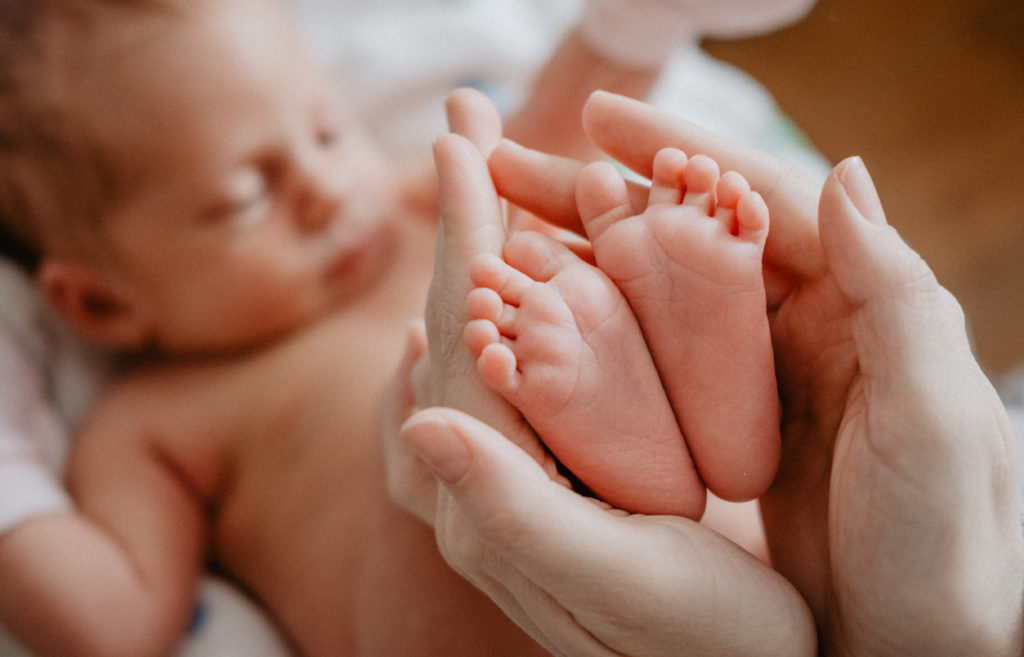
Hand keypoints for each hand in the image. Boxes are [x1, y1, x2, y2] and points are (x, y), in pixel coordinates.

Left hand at [395, 88, 815, 656]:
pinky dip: (504, 312)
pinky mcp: (548, 487)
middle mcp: (481, 486)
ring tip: (474, 182)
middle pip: (454, 325)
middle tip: (458, 124)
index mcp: (490, 496)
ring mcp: (510, 483)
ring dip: (475, 253)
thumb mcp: (614, 580)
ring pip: (477, 343)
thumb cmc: (698, 645)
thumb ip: (510, 506)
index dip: (463, 234)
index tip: (460, 138)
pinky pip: (506, 377)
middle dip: (457, 222)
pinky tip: (498, 294)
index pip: (459, 338)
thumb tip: (420, 410)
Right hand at [492, 91, 1023, 655]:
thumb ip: (896, 295)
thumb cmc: (948, 547)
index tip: (598, 119)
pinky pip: (653, 362)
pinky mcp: (727, 428)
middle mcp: (805, 326)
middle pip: (692, 235)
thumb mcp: (933, 419)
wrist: (923, 652)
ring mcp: (759, 377)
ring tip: (504, 233)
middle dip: (603, 196)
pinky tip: (540, 318)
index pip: (762, 200)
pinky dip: (597, 330)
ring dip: (585, 257)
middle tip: (514, 164)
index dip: (681, 151)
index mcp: (859, 304)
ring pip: (660, 294)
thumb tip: (842, 169)